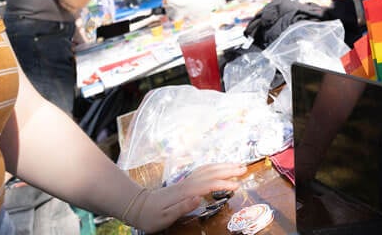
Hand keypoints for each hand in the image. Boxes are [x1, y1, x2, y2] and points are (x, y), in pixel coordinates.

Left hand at [129, 162, 246, 231]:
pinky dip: (213, 167)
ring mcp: (186, 181)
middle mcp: (187, 183)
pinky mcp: (184, 182)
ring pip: (207, 169)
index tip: (238, 186)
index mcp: (185, 192)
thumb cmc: (151, 215)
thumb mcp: (165, 217)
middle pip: (211, 172)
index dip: (224, 184)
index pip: (209, 185)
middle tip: (244, 168)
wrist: (137, 206)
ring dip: (223, 166)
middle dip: (228, 169)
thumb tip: (198, 198)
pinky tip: (219, 168)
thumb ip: (182, 207)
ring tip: (237, 165)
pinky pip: (202, 171)